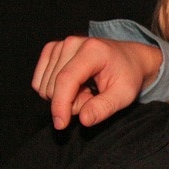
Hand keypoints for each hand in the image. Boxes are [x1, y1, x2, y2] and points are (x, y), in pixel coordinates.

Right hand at [31, 36, 162, 128]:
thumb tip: (84, 120)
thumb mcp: (124, 95)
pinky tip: (76, 85)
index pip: (66, 80)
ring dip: (64, 97)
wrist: (129, 59)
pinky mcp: (52, 49)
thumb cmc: (127, 76)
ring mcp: (60, 44)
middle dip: (71, 102)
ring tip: (87, 90)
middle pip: (53, 85)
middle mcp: (73, 43)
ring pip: (45, 86)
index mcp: (93, 50)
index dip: (60, 104)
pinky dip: (55, 90)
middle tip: (93, 97)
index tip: (61, 125)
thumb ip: (104, 108)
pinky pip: (39, 81)